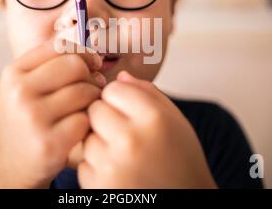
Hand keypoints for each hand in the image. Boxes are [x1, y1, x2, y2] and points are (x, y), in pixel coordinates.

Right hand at [0, 40, 105, 187]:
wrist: (9, 169)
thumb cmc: (24, 123)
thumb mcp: (23, 88)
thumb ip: (50, 66)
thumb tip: (91, 52)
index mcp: (14, 73)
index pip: (59, 45)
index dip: (83, 52)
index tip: (91, 65)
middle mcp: (20, 91)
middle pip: (75, 65)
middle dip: (90, 76)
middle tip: (91, 88)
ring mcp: (33, 117)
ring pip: (85, 91)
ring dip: (92, 100)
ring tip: (84, 109)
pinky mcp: (50, 143)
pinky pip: (86, 119)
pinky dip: (88, 123)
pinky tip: (79, 129)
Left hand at [78, 71, 216, 187]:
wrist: (186, 201)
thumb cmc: (181, 159)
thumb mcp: (175, 120)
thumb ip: (149, 93)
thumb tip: (120, 76)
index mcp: (153, 118)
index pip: (113, 89)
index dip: (119, 99)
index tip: (129, 111)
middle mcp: (131, 140)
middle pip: (95, 110)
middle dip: (106, 118)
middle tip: (124, 132)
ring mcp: (112, 166)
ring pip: (87, 136)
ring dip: (99, 143)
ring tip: (123, 155)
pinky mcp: (99, 187)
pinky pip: (84, 164)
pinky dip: (97, 167)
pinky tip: (119, 172)